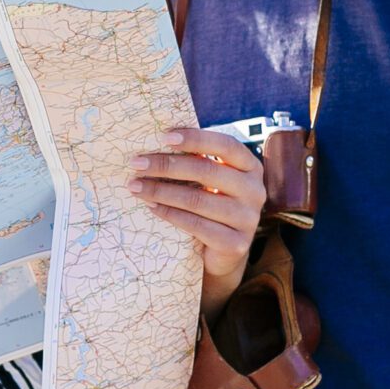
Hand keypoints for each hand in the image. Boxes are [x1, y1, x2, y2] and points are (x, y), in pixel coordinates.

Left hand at [131, 127, 267, 304]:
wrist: (224, 251)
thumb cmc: (211, 204)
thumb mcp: (210, 180)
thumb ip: (196, 160)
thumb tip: (158, 139)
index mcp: (250, 167)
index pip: (226, 145)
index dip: (196, 139)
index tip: (164, 137)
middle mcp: (255, 191)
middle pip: (207, 171)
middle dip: (167, 165)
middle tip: (136, 164)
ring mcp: (248, 219)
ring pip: (198, 200)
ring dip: (161, 191)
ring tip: (135, 186)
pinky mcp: (236, 244)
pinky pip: (197, 226)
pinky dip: (170, 214)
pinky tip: (151, 206)